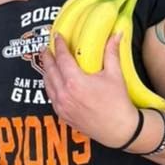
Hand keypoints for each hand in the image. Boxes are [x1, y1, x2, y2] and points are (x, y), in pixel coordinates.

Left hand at [37, 32, 139, 148]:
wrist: (119, 129)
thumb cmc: (118, 102)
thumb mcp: (115, 75)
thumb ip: (111, 52)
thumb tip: (116, 34)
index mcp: (75, 82)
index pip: (62, 58)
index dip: (59, 45)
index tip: (57, 36)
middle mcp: (64, 94)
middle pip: (50, 70)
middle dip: (47, 57)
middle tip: (45, 47)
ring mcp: (61, 106)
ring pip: (47, 84)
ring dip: (46, 71)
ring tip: (47, 62)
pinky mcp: (62, 115)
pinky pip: (50, 96)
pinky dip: (49, 86)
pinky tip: (53, 81)